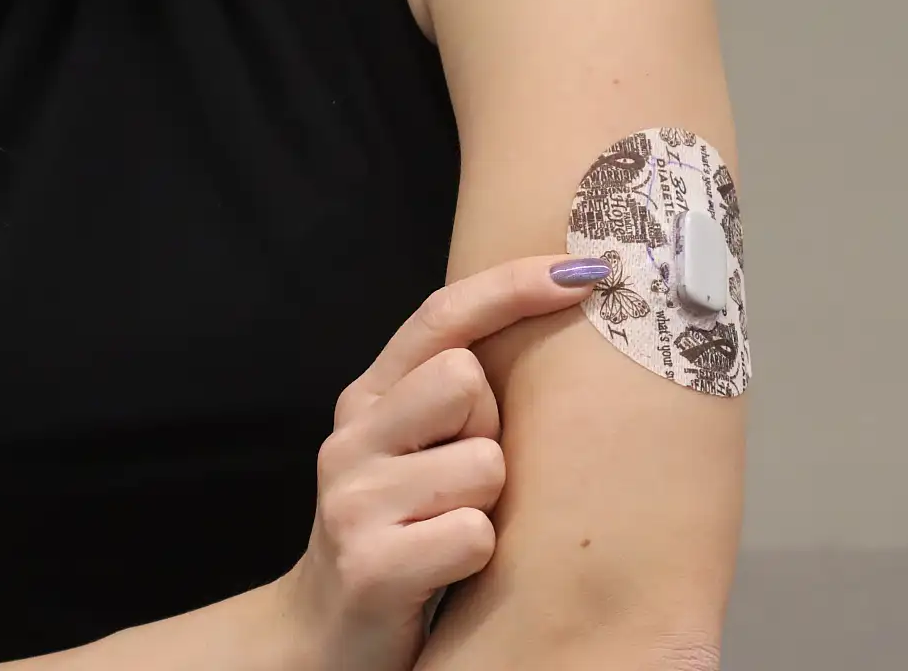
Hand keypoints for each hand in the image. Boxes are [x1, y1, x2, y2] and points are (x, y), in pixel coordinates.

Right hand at [277, 255, 610, 670]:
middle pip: (467, 380)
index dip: (512, 286)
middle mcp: (350, 438)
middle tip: (463, 478)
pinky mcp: (371, 565)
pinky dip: (475, 556)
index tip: (585, 272)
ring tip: (449, 528)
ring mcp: (355, 501)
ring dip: (488, 501)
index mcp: (366, 399)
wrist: (321, 634)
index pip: (440, 316)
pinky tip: (443, 571)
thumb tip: (556, 321)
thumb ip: (450, 395)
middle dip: (489, 428)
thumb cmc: (395, 531)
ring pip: (484, 462)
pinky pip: (475, 534)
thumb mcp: (408, 450)